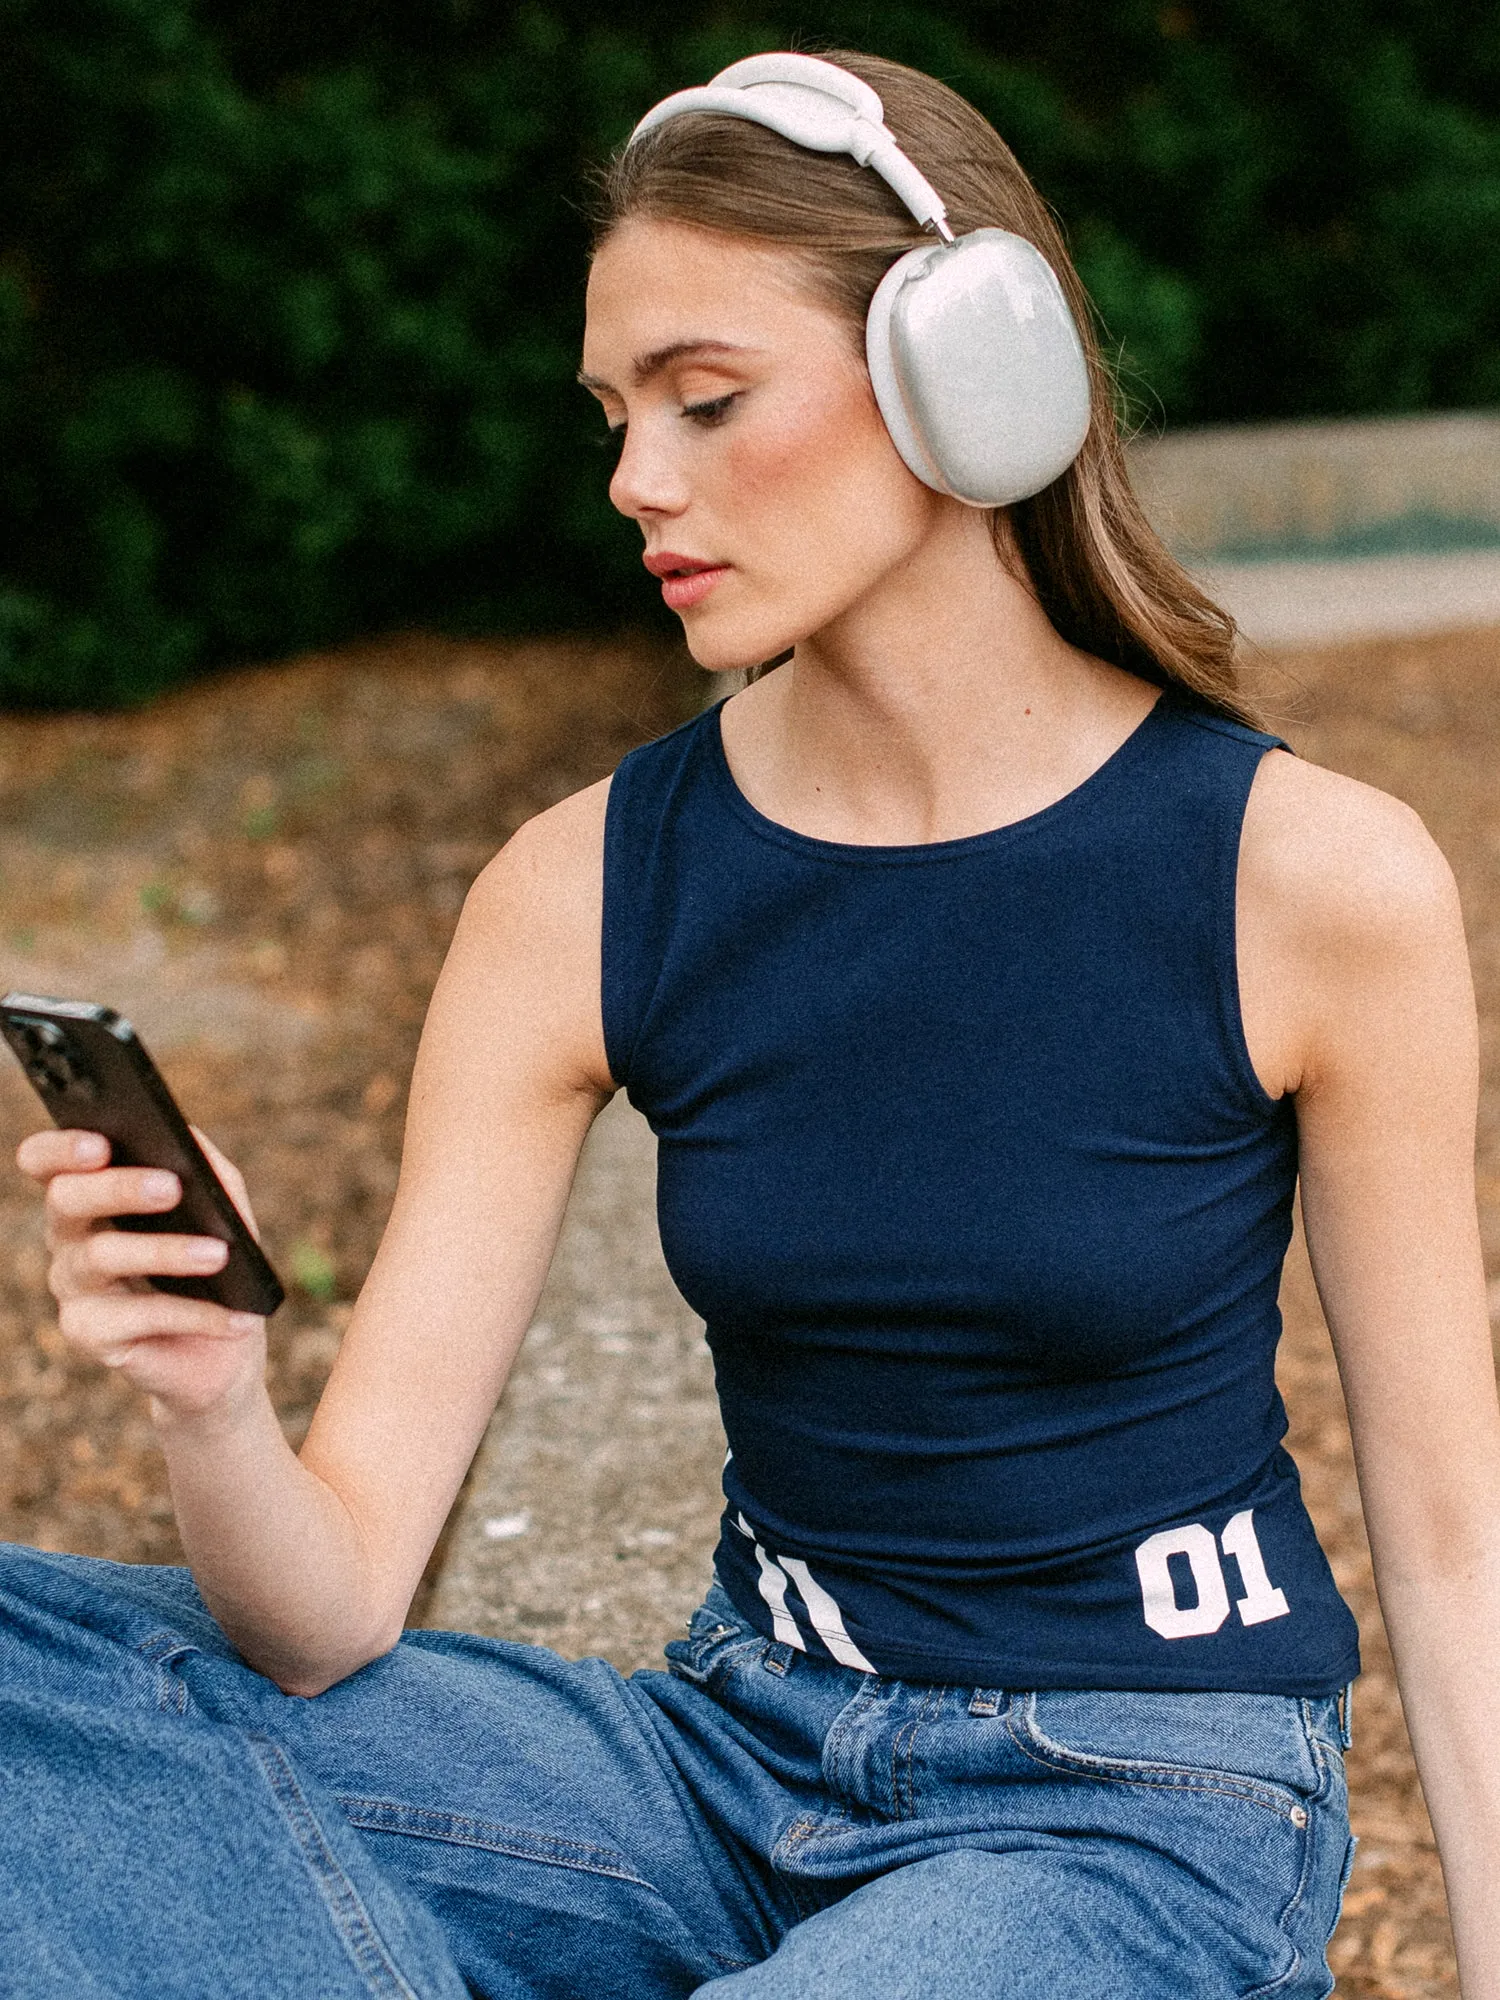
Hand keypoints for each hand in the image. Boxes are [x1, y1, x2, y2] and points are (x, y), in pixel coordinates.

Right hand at [15, 1126, 266, 1420]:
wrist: (223, 1350)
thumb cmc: (219, 1268)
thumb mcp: (226, 1213)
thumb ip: (210, 1172)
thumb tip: (188, 1136)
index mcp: (92, 1194)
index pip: (47, 1161)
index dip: (61, 1149)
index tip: (100, 1143)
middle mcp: (69, 1236)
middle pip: (67, 1198)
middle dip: (118, 1187)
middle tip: (170, 1188)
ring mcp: (71, 1285)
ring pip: (102, 1255)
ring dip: (167, 1253)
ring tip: (220, 1254)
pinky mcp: (86, 1333)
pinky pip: (135, 1317)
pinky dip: (193, 1315)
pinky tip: (235, 1318)